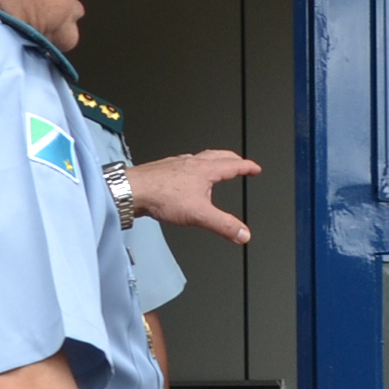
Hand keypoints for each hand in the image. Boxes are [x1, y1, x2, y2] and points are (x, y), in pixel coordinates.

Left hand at [126, 151, 258, 245]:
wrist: (133, 190)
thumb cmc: (161, 196)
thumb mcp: (199, 215)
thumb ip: (223, 225)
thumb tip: (243, 233)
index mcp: (205, 169)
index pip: (233, 165)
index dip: (247, 167)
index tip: (255, 168)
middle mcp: (192, 162)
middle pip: (218, 155)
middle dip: (232, 159)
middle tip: (240, 163)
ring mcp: (176, 164)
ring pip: (200, 158)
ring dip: (212, 161)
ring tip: (215, 168)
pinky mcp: (163, 169)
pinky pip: (184, 164)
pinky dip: (193, 167)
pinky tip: (187, 177)